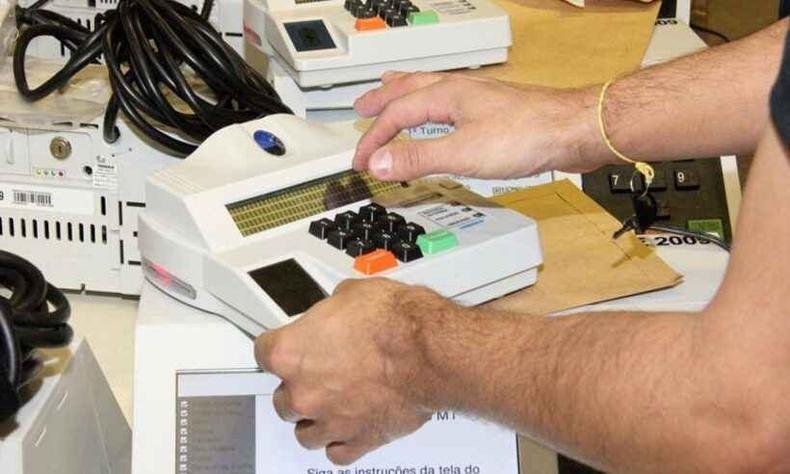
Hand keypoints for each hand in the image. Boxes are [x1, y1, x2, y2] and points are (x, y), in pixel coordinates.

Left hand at [254, 278, 458, 464]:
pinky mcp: (359, 439)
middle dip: (298, 387)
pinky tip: (348, 429)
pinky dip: (340, 443)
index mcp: (291, 353)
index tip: (288, 345)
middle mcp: (304, 392)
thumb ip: (333, 311)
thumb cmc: (392, 322)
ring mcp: (329, 421)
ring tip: (330, 405)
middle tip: (319, 373)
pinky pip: (337, 454)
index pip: (263, 353)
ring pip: (304, 433)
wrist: (426, 351)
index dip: (278, 346)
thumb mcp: (351, 294)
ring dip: (314, 419)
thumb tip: (338, 309)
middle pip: (282, 399)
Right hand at [353, 71, 608, 180]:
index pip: (396, 115)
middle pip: (409, 89)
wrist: (573, 130)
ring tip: (392, 90)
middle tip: (362, 107)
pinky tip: (443, 113)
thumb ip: (419, 158)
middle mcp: (460, 91)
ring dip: (404, 92)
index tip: (361, 160)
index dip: (374, 138)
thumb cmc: (528, 134)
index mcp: (446, 96)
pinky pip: (449, 100)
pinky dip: (431, 104)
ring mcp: (478, 98)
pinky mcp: (493, 110)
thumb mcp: (463, 153)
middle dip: (382, 100)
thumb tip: (380, 162)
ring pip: (430, 89)